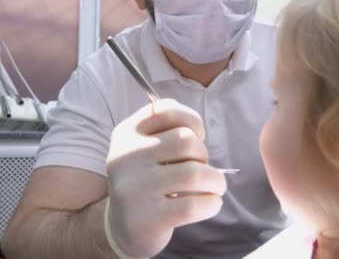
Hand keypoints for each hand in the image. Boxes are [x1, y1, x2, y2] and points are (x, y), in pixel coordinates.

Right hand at [105, 99, 226, 257]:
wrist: (122, 228)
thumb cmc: (145, 182)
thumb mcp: (143, 149)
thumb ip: (165, 130)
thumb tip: (198, 131)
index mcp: (126, 134)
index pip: (165, 110)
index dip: (191, 120)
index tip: (196, 137)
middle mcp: (126, 157)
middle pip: (185, 140)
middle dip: (203, 154)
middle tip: (201, 169)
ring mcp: (135, 189)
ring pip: (194, 173)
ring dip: (215, 180)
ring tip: (215, 187)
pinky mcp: (149, 218)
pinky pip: (194, 205)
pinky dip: (212, 203)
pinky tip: (211, 204)